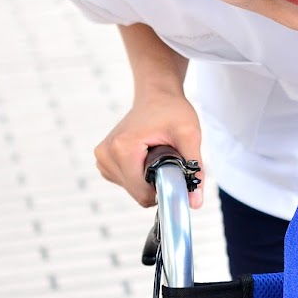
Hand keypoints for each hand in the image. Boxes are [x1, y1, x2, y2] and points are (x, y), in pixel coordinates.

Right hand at [94, 89, 203, 208]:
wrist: (156, 95)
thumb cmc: (171, 110)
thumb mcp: (189, 135)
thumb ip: (195, 168)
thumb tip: (195, 202)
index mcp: (122, 149)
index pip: (142, 194)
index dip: (164, 190)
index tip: (177, 175)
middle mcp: (106, 154)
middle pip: (137, 193)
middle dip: (156, 182)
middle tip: (168, 160)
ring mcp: (102, 158)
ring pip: (131, 189)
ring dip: (147, 179)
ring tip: (156, 154)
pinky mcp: (104, 160)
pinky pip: (126, 182)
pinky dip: (139, 175)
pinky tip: (146, 156)